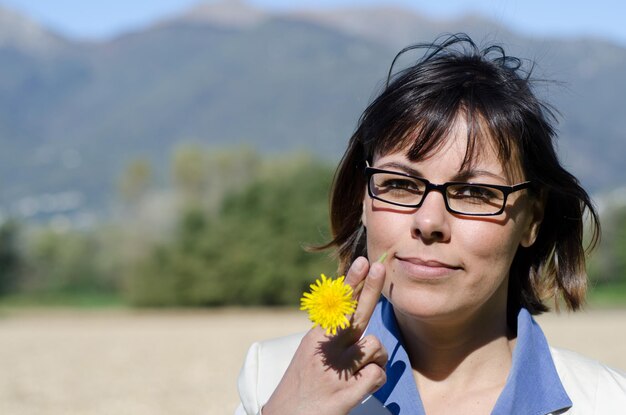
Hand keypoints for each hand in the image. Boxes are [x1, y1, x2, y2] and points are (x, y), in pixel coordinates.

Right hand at [262, 257, 387, 414]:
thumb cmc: (301, 387)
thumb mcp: (309, 355)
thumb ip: (331, 338)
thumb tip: (357, 322)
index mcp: (316, 338)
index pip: (337, 306)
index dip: (351, 282)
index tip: (363, 262)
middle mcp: (326, 349)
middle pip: (356, 314)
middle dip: (371, 288)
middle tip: (380, 267)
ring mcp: (336, 370)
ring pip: (374, 347)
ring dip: (375, 358)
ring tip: (359, 371)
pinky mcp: (346, 393)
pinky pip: (377, 375)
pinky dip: (375, 381)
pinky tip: (360, 387)